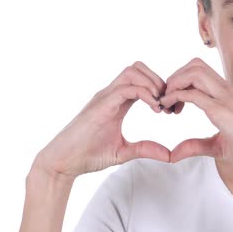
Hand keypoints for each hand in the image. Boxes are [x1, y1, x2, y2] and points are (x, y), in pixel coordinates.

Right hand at [32, 61, 171, 179]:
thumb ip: (146, 149)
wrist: (63, 163)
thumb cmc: (88, 155)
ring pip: (132, 72)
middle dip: (158, 79)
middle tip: (168, 102)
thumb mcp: (124, 152)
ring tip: (160, 104)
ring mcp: (104, 98)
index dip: (159, 88)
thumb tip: (169, 155)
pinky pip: (125, 88)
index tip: (169, 107)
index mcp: (117, 102)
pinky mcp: (100, 106)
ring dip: (152, 83)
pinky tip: (153, 107)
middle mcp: (110, 94)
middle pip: (137, 68)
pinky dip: (144, 93)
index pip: (140, 79)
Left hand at [159, 57, 232, 176]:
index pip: (200, 71)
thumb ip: (195, 145)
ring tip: (166, 102)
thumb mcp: (217, 146)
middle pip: (195, 65)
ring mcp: (225, 98)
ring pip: (194, 72)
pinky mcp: (222, 111)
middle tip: (166, 98)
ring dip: (174, 83)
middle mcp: (227, 90)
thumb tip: (174, 153)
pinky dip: (176, 97)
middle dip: (175, 77)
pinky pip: (193, 94)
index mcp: (228, 94)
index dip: (181, 80)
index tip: (172, 101)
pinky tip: (170, 109)